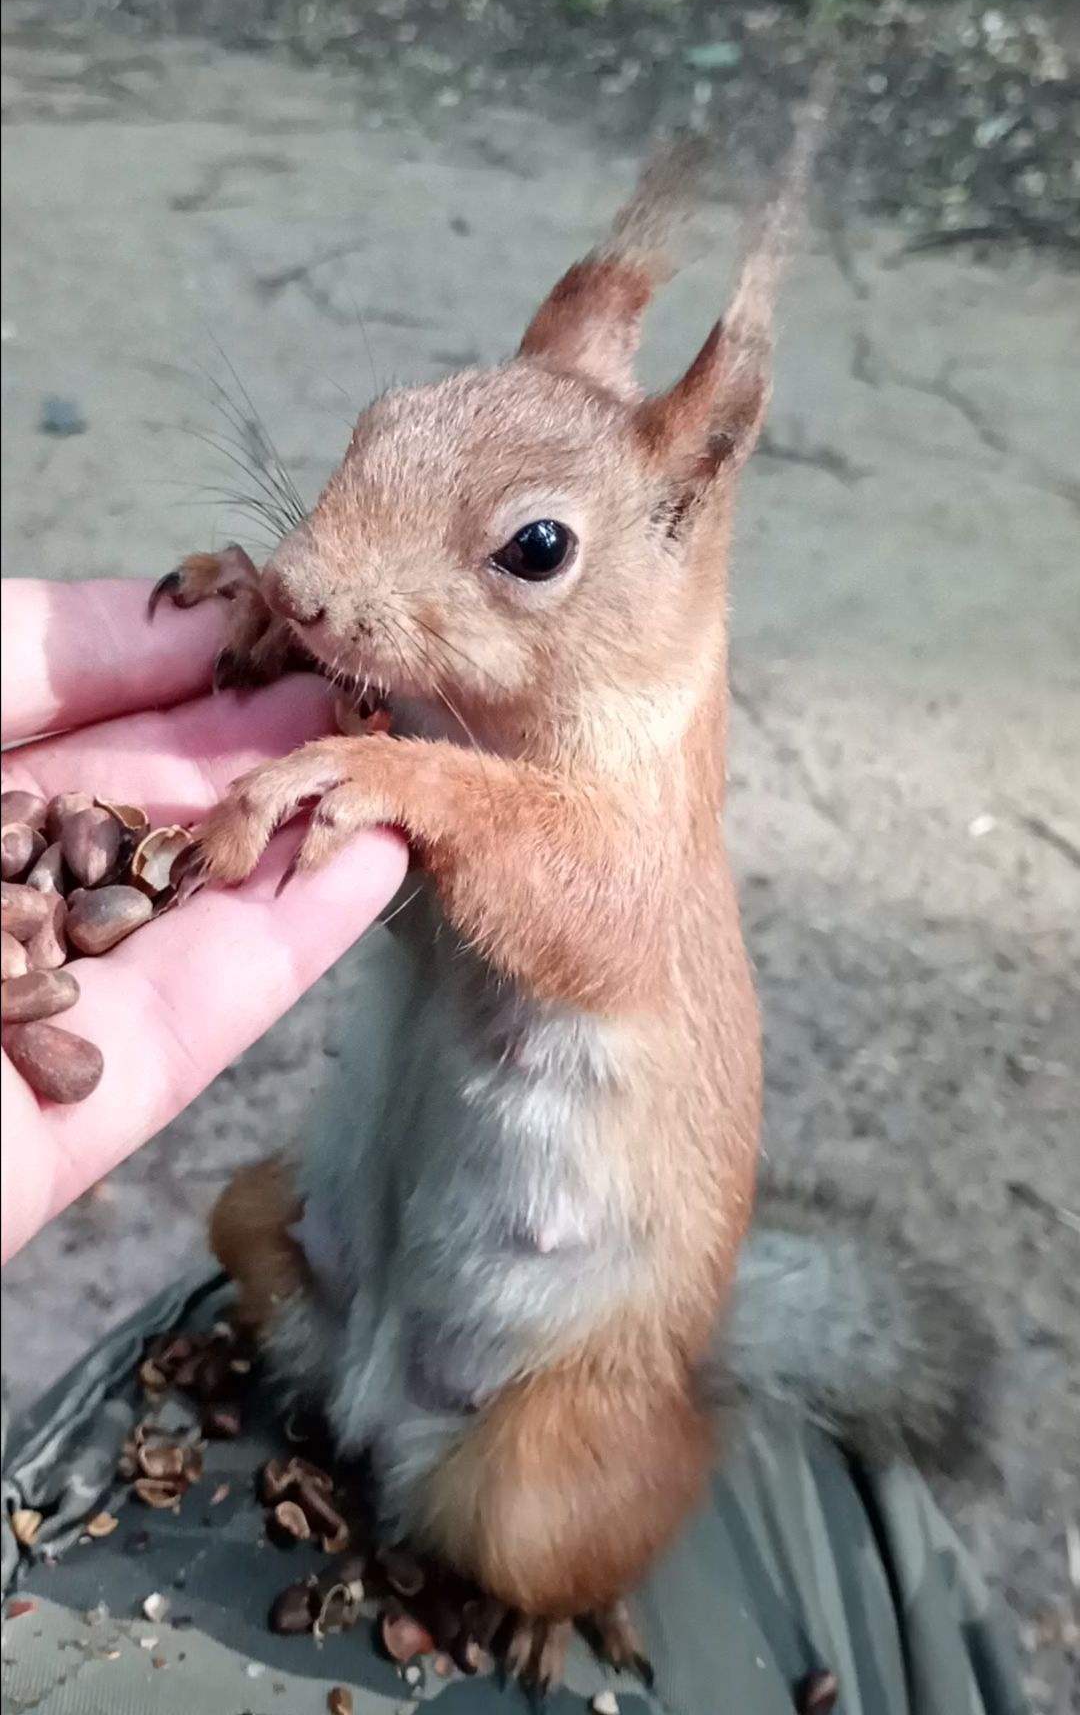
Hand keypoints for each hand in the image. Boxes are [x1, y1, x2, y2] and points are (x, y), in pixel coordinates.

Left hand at [1, 579, 406, 1263]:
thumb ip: (11, 661)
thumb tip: (161, 617)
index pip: (34, 696)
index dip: (150, 650)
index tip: (259, 606)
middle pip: (114, 802)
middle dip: (238, 732)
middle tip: (358, 676)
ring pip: (165, 915)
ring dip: (284, 831)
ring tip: (395, 754)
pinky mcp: (46, 1146)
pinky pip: (179, 1036)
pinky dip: (278, 954)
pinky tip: (368, 868)